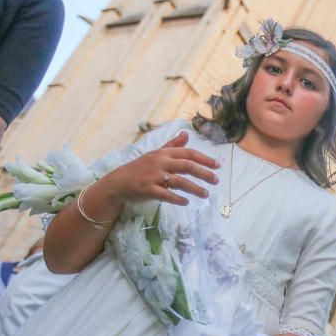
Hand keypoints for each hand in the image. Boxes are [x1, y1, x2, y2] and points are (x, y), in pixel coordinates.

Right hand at [99, 132, 219, 206]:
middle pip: (187, 166)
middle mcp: (160, 163)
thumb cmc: (140, 168)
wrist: (118, 182)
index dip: (204, 159)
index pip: (188, 153)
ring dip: (195, 188)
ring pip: (179, 181)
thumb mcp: (156, 154)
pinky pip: (166, 195)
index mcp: (163, 153)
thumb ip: (172, 145)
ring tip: (206, 194)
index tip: (218, 165)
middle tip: (216, 180)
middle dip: (204, 173)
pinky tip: (186, 202)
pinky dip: (177, 199)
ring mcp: (153, 176)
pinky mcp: (147, 190)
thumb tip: (187, 133)